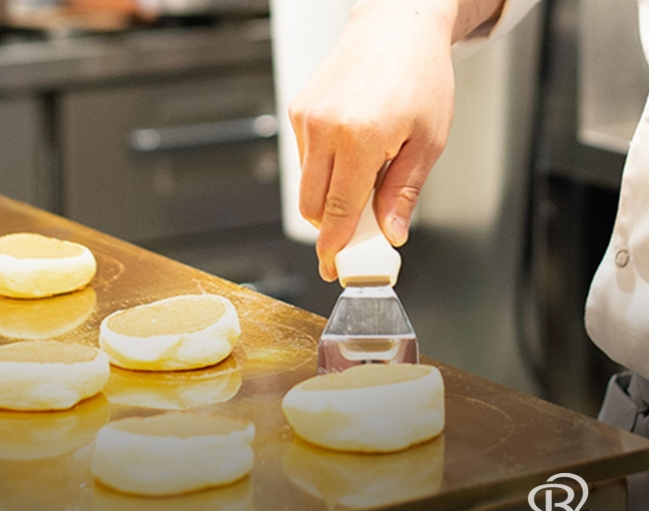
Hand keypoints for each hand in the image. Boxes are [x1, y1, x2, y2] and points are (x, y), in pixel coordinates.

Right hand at [289, 0, 456, 281]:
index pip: (339, 210)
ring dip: (328, 199)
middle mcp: (325, 127)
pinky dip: (324, 171)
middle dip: (329, 229)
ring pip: (305, 184)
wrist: (397, 25)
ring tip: (364, 182)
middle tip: (354, 238)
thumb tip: (391, 232)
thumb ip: (404, 191)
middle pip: (311, 206)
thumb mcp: (428, 140)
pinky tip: (353, 155)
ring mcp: (307, 117)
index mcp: (361, 137)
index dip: (335, 247)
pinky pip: (305, 158)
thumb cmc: (420, 75)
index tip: (333, 268)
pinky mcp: (299, 110)